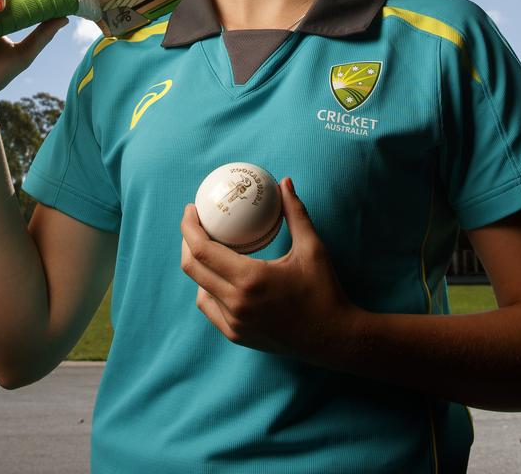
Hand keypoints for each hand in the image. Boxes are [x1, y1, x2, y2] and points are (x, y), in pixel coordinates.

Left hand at [180, 177, 362, 362]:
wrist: (332, 338)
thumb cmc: (324, 290)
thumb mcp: (313, 248)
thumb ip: (296, 213)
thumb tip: (285, 182)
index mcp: (250, 280)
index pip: (202, 250)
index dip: (189, 227)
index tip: (191, 209)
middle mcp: (236, 303)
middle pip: (192, 268)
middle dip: (187, 241)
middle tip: (195, 222)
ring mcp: (234, 323)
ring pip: (200, 289)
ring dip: (198, 265)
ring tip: (207, 245)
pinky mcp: (236, 335)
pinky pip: (210, 307)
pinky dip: (209, 288)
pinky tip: (220, 274)